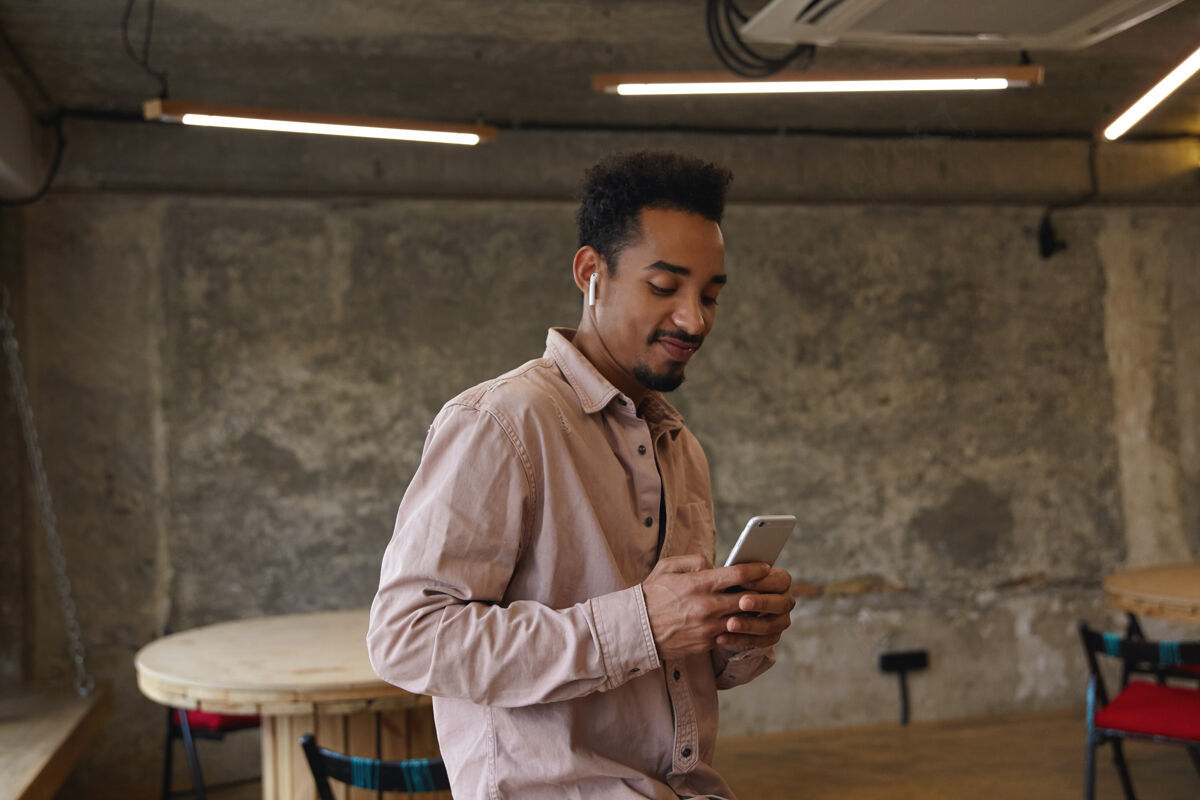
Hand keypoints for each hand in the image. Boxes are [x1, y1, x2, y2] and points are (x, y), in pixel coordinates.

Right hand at [642, 555, 773, 660]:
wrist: (636, 629)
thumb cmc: (652, 594)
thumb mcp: (668, 567)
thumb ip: (695, 561)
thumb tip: (715, 564)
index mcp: (698, 584)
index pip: (738, 574)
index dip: (756, 569)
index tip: (766, 567)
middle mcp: (706, 607)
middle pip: (748, 598)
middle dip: (763, 591)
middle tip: (773, 585)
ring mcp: (708, 628)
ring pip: (743, 619)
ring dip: (754, 611)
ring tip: (761, 603)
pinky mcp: (707, 643)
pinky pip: (730, 633)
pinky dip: (737, 626)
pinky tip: (741, 619)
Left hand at [716, 566, 794, 650]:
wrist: (726, 608)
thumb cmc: (731, 584)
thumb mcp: (733, 572)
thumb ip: (736, 565)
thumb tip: (732, 555)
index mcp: (780, 581)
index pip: (781, 580)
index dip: (764, 581)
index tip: (743, 580)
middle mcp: (785, 601)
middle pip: (781, 603)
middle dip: (761, 602)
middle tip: (742, 602)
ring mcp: (780, 621)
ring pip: (770, 626)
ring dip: (750, 625)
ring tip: (729, 623)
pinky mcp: (770, 637)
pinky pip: (759, 642)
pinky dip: (740, 640)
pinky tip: (722, 637)